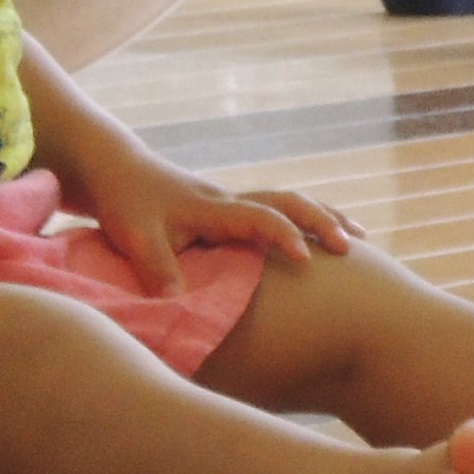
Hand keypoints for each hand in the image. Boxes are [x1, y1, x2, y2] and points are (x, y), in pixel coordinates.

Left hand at [69, 141, 362, 295]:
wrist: (116, 168)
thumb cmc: (126, 201)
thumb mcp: (135, 237)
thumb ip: (157, 268)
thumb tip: (178, 304)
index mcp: (213, 207)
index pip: (260, 216)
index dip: (284, 235)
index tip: (307, 259)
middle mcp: (229, 201)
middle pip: (287, 200)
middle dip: (321, 220)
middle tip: (353, 246)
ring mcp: (231, 203)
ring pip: (287, 202)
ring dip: (321, 217)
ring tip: (356, 240)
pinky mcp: (227, 211)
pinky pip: (275, 211)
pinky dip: (303, 221)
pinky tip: (319, 240)